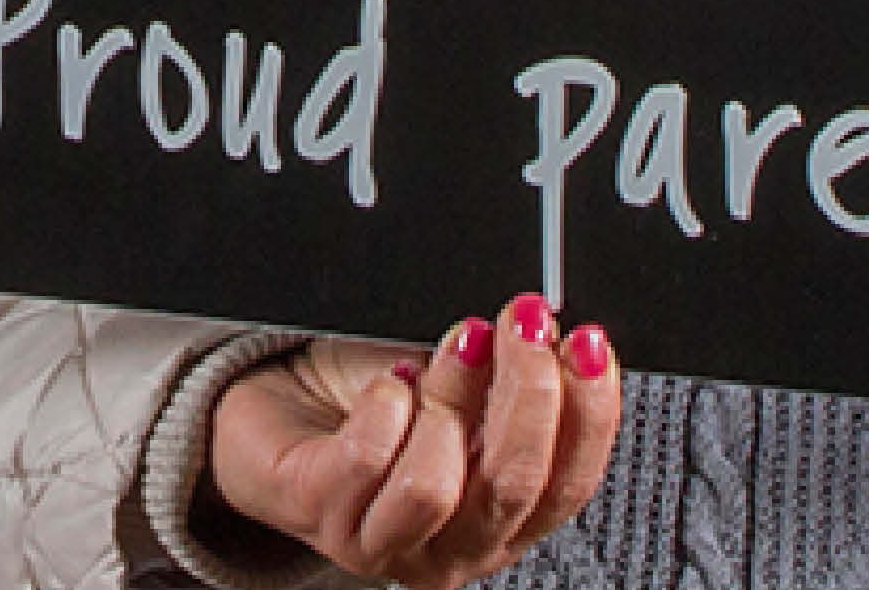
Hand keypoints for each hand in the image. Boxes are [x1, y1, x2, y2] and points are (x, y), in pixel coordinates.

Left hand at [199, 295, 625, 587]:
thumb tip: (551, 333)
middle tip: (522, 322)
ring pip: (437, 488)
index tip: (589, 343)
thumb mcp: (459, 386)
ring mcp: (387, 542)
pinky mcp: (323, 517)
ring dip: (447, 400)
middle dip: (529, 393)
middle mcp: (455, 547)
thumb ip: (507, 377)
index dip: (590, 413)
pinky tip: (386, 382)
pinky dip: (384, 404)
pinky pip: (366, 461)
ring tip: (437, 357)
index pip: (570, 483)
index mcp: (505, 519)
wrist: (278, 407)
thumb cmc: (372, 402)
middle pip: (514, 488)